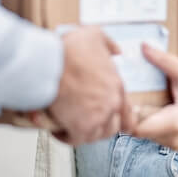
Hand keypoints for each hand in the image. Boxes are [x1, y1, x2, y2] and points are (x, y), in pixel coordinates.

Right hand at [45, 26, 133, 145]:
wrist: (49, 63)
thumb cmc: (68, 50)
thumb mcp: (95, 35)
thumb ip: (109, 44)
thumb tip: (116, 50)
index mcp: (117, 85)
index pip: (128, 111)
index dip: (120, 116)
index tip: (111, 117)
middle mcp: (111, 104)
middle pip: (114, 127)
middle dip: (102, 125)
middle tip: (89, 122)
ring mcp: (96, 118)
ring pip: (96, 136)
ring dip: (86, 133)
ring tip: (74, 126)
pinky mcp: (79, 128)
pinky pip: (76, 140)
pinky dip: (67, 137)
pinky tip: (59, 130)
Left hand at [130, 43, 177, 149]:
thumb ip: (163, 60)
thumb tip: (143, 47)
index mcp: (176, 122)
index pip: (137, 128)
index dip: (127, 113)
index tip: (125, 96)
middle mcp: (174, 138)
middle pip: (138, 130)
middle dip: (131, 112)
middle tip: (128, 92)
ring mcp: (174, 144)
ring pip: (144, 134)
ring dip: (139, 118)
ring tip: (140, 98)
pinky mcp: (174, 144)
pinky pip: (153, 135)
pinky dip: (149, 121)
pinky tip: (152, 106)